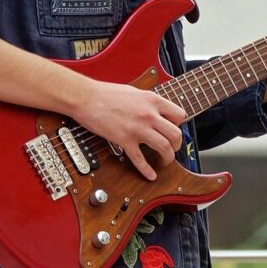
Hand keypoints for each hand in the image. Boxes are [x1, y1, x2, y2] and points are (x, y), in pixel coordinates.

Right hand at [71, 80, 186, 180]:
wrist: (87, 98)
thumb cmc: (107, 93)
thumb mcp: (135, 92)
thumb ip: (148, 102)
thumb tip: (156, 111)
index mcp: (152, 100)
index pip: (179, 115)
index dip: (179, 124)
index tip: (173, 129)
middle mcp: (149, 114)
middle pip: (176, 134)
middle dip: (177, 145)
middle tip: (173, 148)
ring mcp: (138, 128)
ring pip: (164, 147)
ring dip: (168, 157)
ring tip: (165, 160)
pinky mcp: (125, 140)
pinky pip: (140, 160)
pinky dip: (147, 170)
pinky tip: (151, 175)